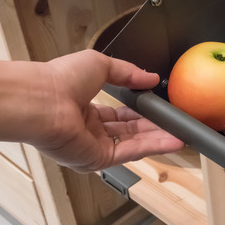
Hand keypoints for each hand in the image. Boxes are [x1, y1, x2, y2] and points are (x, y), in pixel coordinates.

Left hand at [35, 50, 184, 171]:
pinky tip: (173, 140)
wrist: (42, 100)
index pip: (118, 115)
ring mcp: (93, 147)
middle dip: (153, 127)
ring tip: (182, 132)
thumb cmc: (61, 79)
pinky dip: (154, 146)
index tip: (159, 108)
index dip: (140, 112)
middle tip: (176, 122)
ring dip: (158, 138)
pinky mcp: (97, 160)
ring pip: (133, 143)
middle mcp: (88, 132)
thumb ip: (128, 73)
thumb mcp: (100, 65)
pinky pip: (131, 152)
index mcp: (84, 110)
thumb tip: (151, 77)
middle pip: (129, 132)